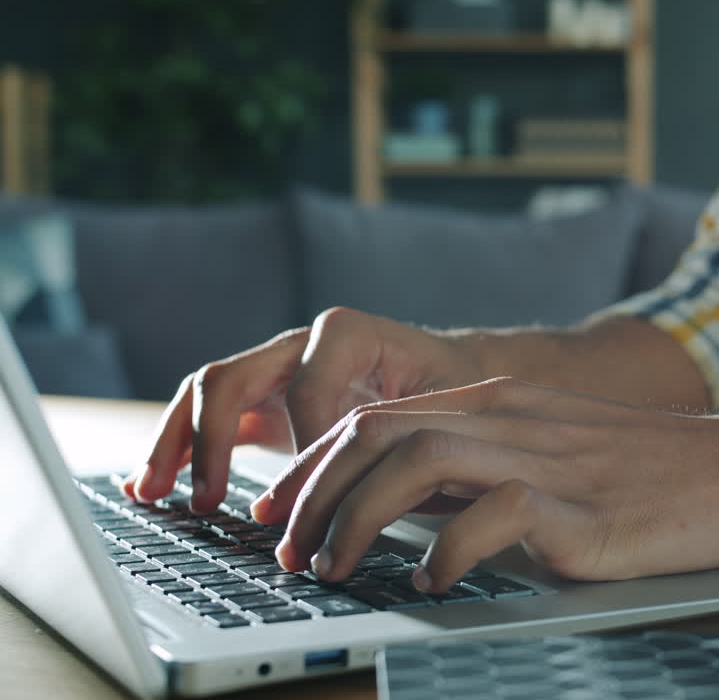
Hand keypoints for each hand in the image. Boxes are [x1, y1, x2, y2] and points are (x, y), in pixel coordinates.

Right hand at [121, 307, 486, 512]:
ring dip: (174, 444)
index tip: (313, 492)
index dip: (303, 444)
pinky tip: (148, 487)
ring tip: (152, 494)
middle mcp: (300, 344)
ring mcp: (276, 369)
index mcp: (347, 333)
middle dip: (208, 441)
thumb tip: (354, 485)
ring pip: (206, 394)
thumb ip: (395, 431)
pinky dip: (177, 449)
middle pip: (229, 378)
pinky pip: (211, 417)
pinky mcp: (264, 400)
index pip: (304, 388)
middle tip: (204, 499)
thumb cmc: (452, 392)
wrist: (454, 377)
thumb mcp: (439, 406)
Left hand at [261, 378, 718, 591]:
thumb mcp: (555, 454)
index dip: (315, 466)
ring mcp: (546, 458)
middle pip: (378, 432)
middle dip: (315, 493)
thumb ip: (484, 469)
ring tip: (337, 570)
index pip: (378, 417)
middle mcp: (512, 419)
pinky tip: (434, 583)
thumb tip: (405, 510)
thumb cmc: (655, 474)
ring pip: (416, 460)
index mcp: (501, 402)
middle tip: (289, 552)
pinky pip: (491, 517)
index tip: (283, 515)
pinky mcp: (581, 508)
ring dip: (357, 518)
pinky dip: (445, 552)